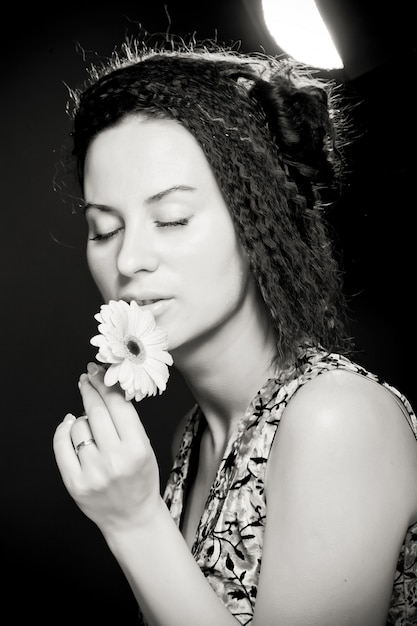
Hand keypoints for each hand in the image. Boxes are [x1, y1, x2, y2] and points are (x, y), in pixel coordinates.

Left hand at [53, 363, 160, 534]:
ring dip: (82, 419)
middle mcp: (115, 460)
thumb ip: (127, 421)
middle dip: (89, 388)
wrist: (131, 517)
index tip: (97, 370)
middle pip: (95, 411)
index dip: (105, 383)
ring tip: (90, 425)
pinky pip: (62, 445)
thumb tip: (104, 388)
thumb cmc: (140, 477)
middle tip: (86, 377)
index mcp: (137, 448)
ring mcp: (93, 472)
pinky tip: (69, 425)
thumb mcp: (144, 446)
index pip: (118, 405)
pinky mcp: (75, 483)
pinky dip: (64, 431)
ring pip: (78, 426)